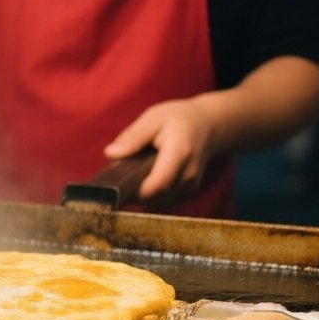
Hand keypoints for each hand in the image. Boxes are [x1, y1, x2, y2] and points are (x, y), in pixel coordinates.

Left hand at [103, 94, 225, 203]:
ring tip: (132, 174)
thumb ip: (133, 137)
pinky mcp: (189, 191)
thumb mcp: (153, 118)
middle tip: (118, 177)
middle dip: (133, 193)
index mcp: (180, 153)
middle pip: (157, 197)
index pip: (157, 185)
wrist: (208, 125)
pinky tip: (144, 178)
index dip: (134, 191)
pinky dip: (151, 194)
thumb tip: (110, 154)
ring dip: (142, 194)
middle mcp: (189, 174)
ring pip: (160, 202)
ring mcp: (191, 185)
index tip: (115, 183)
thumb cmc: (178, 118)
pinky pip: (165, 199)